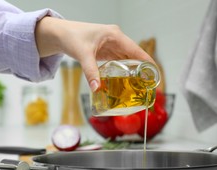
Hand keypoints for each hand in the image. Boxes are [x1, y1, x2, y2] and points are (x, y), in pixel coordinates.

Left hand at [35, 17, 153, 90]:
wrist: (59, 34)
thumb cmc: (71, 37)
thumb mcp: (83, 54)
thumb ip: (91, 71)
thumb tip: (97, 88)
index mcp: (115, 36)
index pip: (137, 51)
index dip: (148, 63)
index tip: (156, 75)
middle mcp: (117, 40)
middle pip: (135, 57)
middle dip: (142, 71)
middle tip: (148, 86)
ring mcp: (112, 45)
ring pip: (128, 60)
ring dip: (134, 72)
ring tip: (141, 87)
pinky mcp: (107, 51)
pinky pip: (120, 62)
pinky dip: (124, 71)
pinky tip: (127, 81)